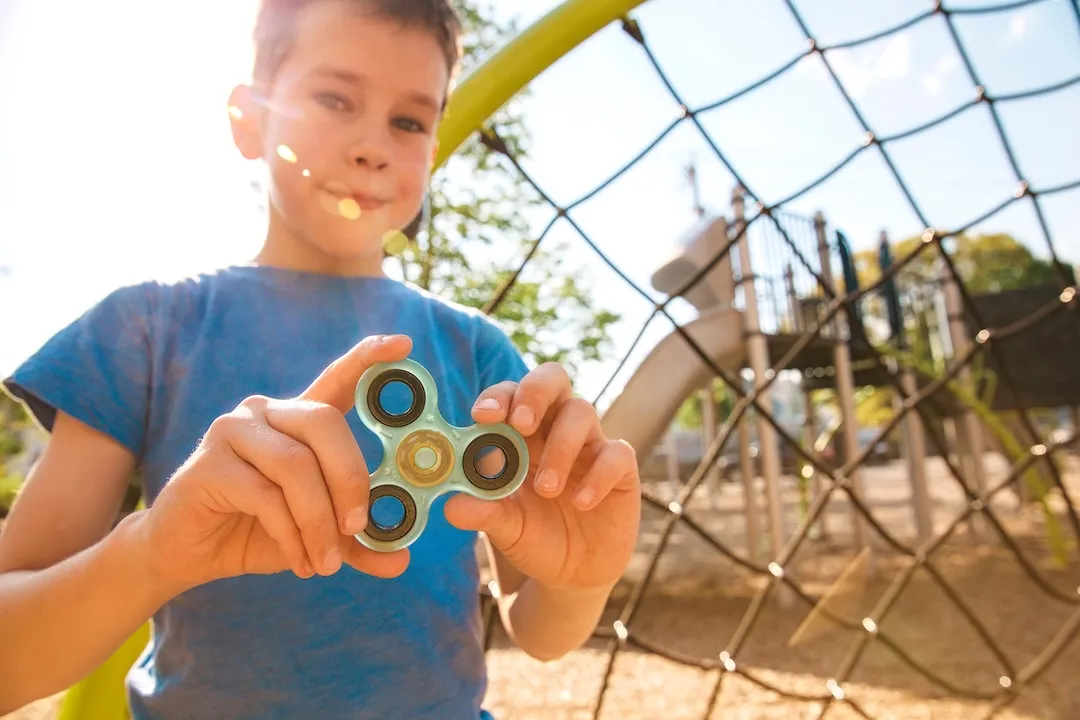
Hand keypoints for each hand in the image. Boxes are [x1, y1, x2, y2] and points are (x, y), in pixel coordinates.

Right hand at [132, 335, 413, 593]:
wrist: (187, 554)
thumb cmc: (257, 531)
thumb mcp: (317, 537)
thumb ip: (358, 543)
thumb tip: (401, 560)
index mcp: (298, 419)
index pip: (337, 379)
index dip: (369, 359)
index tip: (403, 344)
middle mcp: (267, 413)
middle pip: (324, 423)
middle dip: (350, 479)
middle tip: (359, 528)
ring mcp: (234, 432)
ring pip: (296, 466)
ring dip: (319, 521)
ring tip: (325, 562)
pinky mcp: (209, 464)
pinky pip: (265, 495)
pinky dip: (290, 534)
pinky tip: (298, 560)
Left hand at [444, 363, 640, 591]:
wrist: (574, 573)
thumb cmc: (534, 537)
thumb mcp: (505, 528)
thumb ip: (483, 513)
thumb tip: (452, 506)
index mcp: (521, 434)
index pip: (511, 394)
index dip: (498, 396)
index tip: (483, 416)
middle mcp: (555, 429)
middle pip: (552, 379)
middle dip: (535, 392)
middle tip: (522, 423)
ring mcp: (590, 446)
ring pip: (581, 412)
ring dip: (561, 447)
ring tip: (547, 489)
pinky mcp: (621, 469)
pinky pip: (616, 454)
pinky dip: (598, 475)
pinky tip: (582, 502)